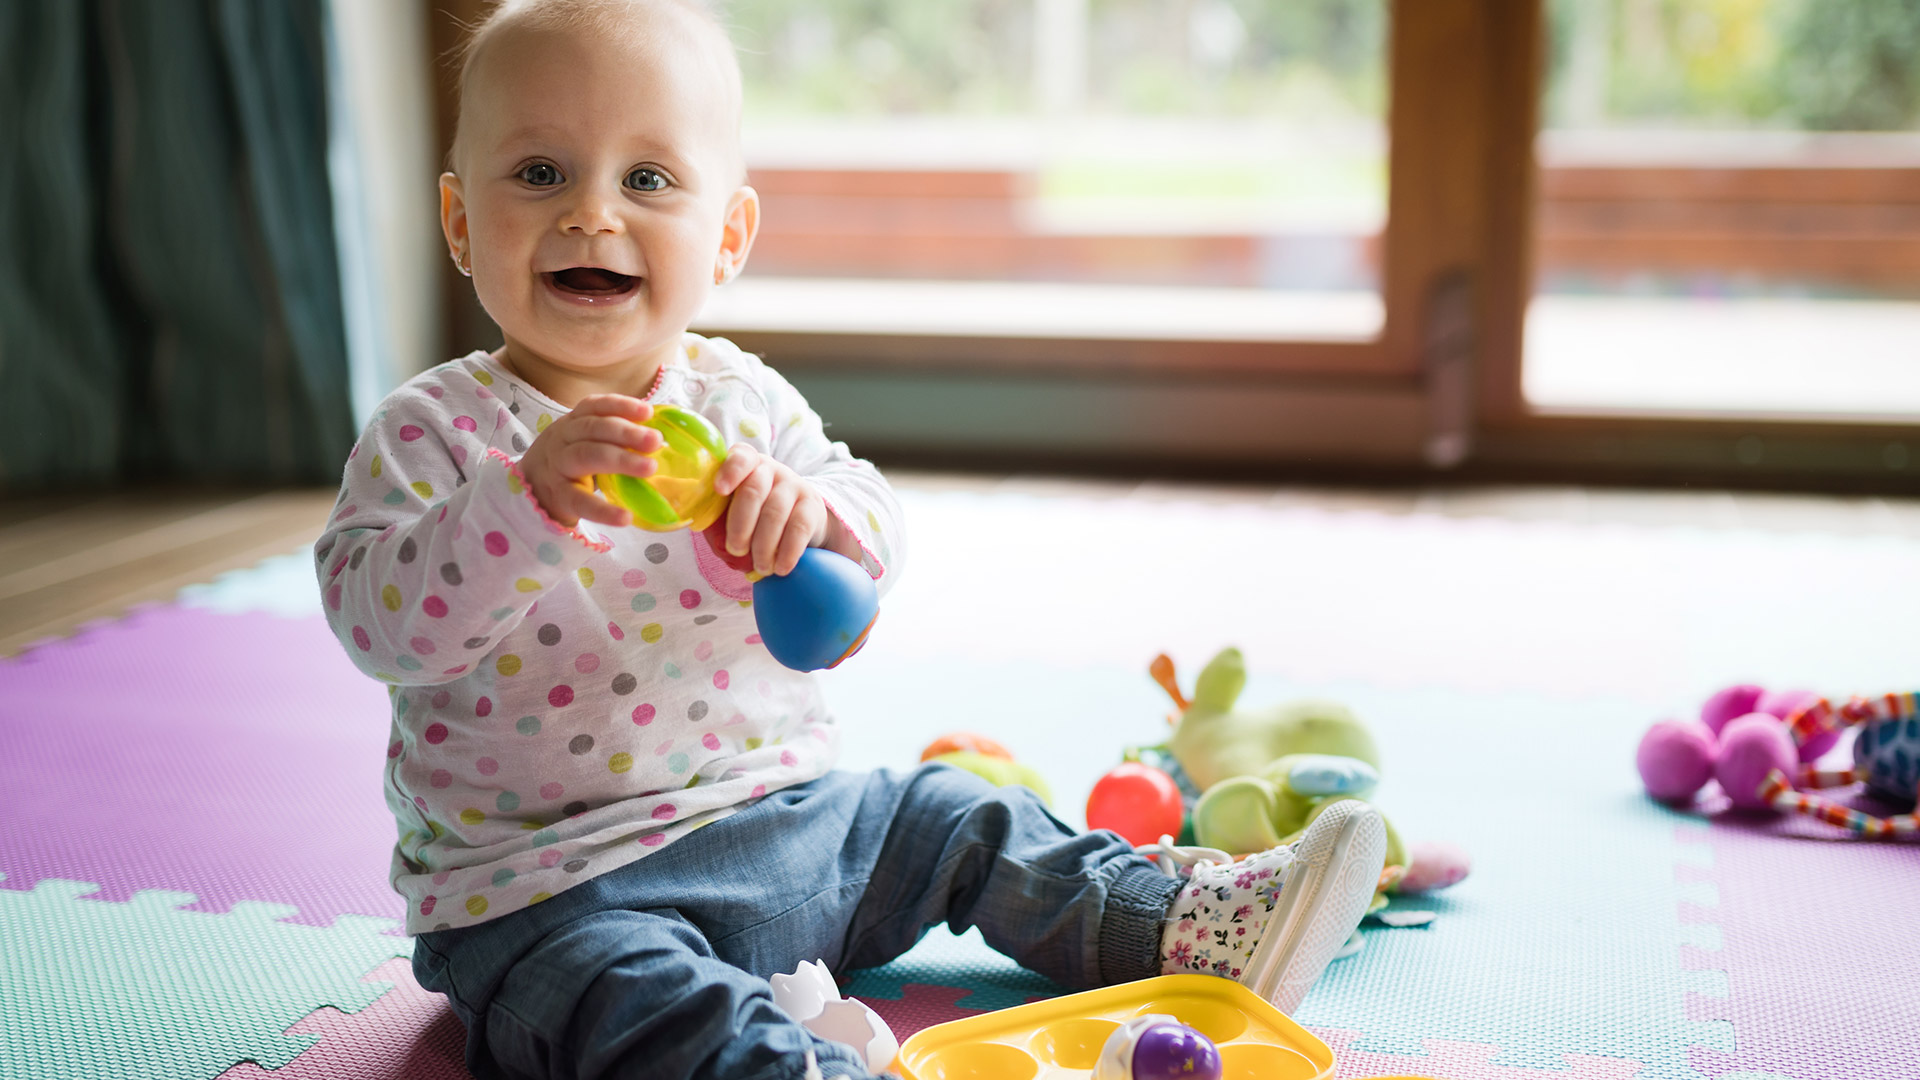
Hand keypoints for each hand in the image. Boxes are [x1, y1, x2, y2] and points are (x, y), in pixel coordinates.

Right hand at [516, 395, 661, 526]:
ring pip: (586, 457)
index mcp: (573, 423)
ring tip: (650, 468)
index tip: (648, 412)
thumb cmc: (570, 462)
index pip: (594, 407)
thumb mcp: (585, 442)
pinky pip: (580, 502)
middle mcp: (562, 439)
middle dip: (626, 433)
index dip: (621, 406)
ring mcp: (558, 467)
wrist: (529, 490)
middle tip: (656, 441)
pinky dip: (603, 511)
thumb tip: (661, 439)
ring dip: (620, 460)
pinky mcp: (559, 497)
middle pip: (593, 429)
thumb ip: (615, 437)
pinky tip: (625, 517)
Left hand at [709, 443, 826, 575]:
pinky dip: (787, 552)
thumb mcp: (734, 508)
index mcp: (746, 465)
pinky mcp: (812, 505)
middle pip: (754, 491)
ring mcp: (794, 485)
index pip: (740, 458)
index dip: (729, 472)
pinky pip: (799, 528)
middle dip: (741, 526)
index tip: (720, 490)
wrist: (800, 519)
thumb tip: (697, 524)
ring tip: (760, 566)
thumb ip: (717, 512)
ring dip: (763, 546)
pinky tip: (780, 567)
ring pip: (775, 513)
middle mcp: (771, 469)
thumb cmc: (755, 515)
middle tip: (736, 550)